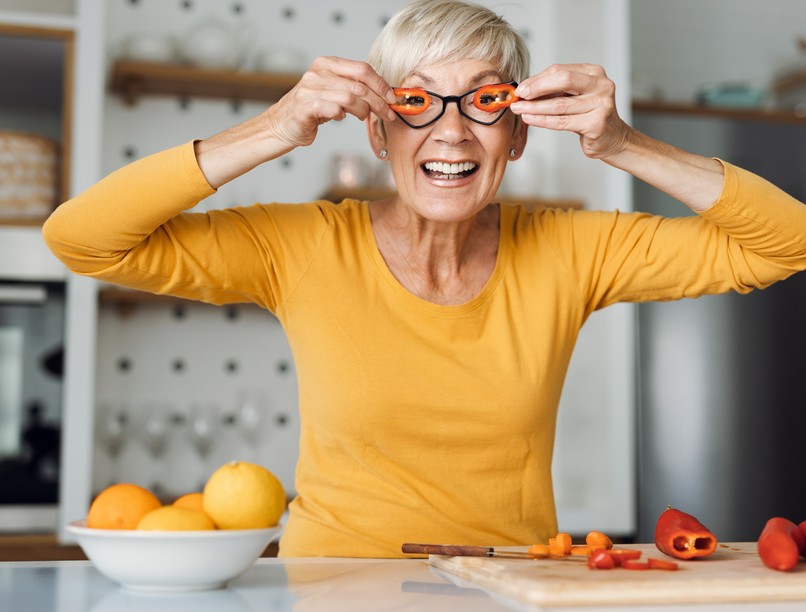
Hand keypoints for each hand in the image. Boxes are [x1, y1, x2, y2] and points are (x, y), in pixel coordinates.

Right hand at [267, 56, 396, 148]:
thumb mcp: (333, 92)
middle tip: (388, 114)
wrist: (281, 125)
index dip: (381, 84)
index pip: (362, 69)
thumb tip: (383, 94)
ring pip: (350, 98)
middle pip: (359, 85)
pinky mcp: (304, 107)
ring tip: (364, 118)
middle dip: (379, 102)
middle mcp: (318, 73)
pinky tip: (341, 118)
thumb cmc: (311, 110)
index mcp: (327, 64)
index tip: (392, 98)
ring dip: (364, 111)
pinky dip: (342, 116)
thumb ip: (353, 88)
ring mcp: (310, 89)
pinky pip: (333, 109)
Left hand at [510, 64, 630, 159]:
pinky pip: (562, 122)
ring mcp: (601, 104)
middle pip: (563, 80)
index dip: (537, 79)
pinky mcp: (596, 123)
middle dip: (537, 88)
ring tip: (519, 109)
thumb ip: (554, 90)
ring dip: (535, 107)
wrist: (612, 138)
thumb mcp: (574, 96)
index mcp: (594, 73)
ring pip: (560, 104)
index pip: (561, 70)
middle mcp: (601, 85)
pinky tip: (530, 119)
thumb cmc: (589, 115)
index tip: (521, 88)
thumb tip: (525, 89)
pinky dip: (542, 121)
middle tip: (519, 96)